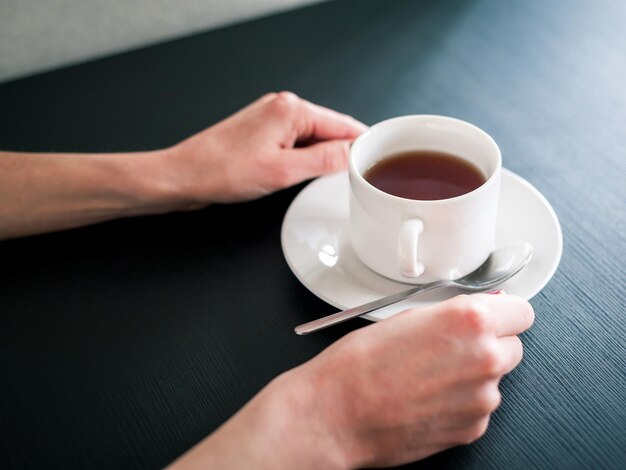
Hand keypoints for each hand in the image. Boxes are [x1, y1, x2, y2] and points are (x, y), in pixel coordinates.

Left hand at [163, 91, 366, 205]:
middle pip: (330, 129)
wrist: (184, 176)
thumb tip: (353, 153)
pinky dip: (306, 156)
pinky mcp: (262, 133)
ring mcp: (270, 119)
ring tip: (335, 178)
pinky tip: (308, 173)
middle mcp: (282, 107)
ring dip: (325, 156)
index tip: (379, 161)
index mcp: (290, 110)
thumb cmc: (222, 171)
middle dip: (344, 152)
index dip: (363, 144)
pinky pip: (296, 142)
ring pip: (313, 137)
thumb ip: (324, 160)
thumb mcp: (283, 171)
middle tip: (359, 177)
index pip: (343, 125)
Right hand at [170, 293, 533, 468]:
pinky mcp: (472, 429)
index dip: (504, 313)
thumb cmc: (359, 363)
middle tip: (451, 346)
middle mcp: (484, 359)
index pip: (521, 311)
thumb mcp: (406, 317)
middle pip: (513, 346)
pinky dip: (460, 401)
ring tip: (428, 375)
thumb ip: (453, 313)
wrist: (337, 414)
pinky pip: (479, 407)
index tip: (494, 316)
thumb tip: (480, 312)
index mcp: (470, 322)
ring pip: (494, 378)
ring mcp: (482, 399)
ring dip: (473, 374)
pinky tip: (426, 397)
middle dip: (488, 343)